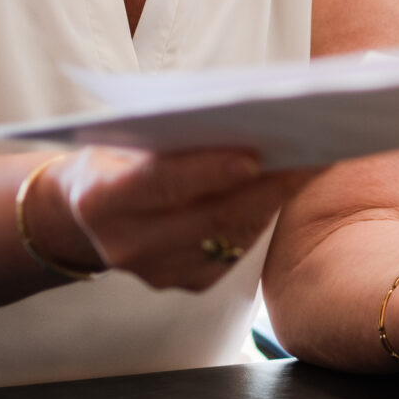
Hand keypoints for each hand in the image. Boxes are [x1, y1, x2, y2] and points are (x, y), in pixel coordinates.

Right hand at [40, 147, 317, 289]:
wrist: (87, 216)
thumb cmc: (117, 157)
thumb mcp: (126, 136)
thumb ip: (170, 132)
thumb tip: (242, 116)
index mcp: (101, 199)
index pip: (162, 183)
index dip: (209, 171)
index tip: (255, 156)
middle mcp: (127, 244)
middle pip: (211, 217)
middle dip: (265, 187)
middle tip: (308, 156)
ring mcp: (159, 271)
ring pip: (233, 236)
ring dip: (275, 200)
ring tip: (311, 165)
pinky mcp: (188, 282)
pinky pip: (238, 249)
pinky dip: (264, 216)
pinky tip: (288, 188)